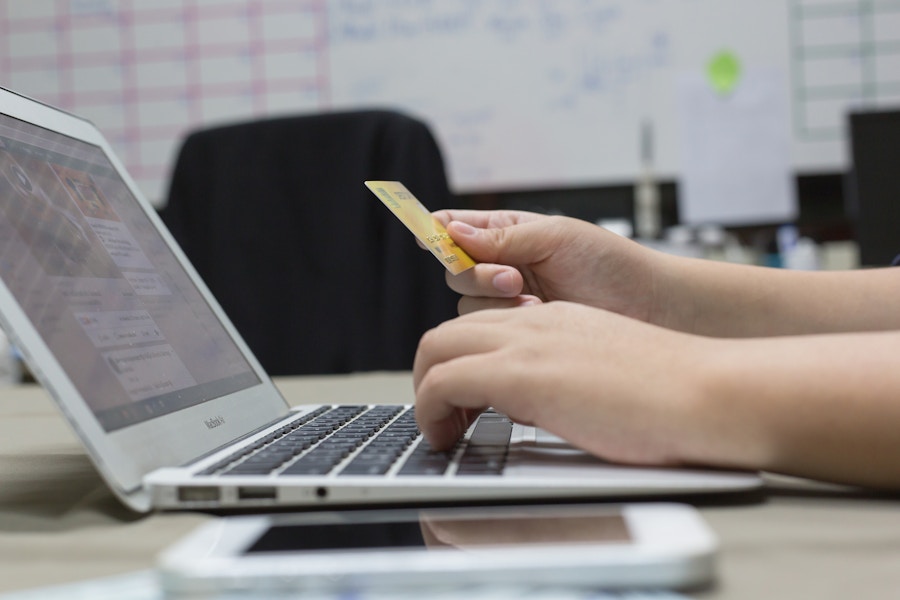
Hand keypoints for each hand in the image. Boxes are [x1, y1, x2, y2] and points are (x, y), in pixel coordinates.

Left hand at [413, 301, 713, 465]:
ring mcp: (525, 343)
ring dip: (426, 392)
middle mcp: (534, 324)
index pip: (481, 327)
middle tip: (443, 416)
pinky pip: (443, 381)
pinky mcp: (521, 372)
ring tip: (443, 431)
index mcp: (556, 322)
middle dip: (431, 375)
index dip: (460, 362)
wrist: (707, 390)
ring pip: (436, 348)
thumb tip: (549, 406)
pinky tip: (447, 438)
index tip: (464, 402)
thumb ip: (570, 377)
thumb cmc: (675, 394)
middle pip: (447, 333)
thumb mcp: (608, 372)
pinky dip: (429, 409)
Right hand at [435, 210, 663, 323]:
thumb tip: (454, 230)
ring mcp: (509, 303)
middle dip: (478, 274)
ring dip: (495, 301)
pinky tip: (538, 315)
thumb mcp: (555, 237)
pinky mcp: (518, 332)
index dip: (439, 231)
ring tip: (534, 299)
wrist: (646, 308)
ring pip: (466, 304)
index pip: (458, 228)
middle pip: (455, 271)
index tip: (429, 236)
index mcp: (508, 234)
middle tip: (513, 277)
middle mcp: (503, 267)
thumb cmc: (610, 264)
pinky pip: (487, 330)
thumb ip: (501, 238)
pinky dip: (508, 322)